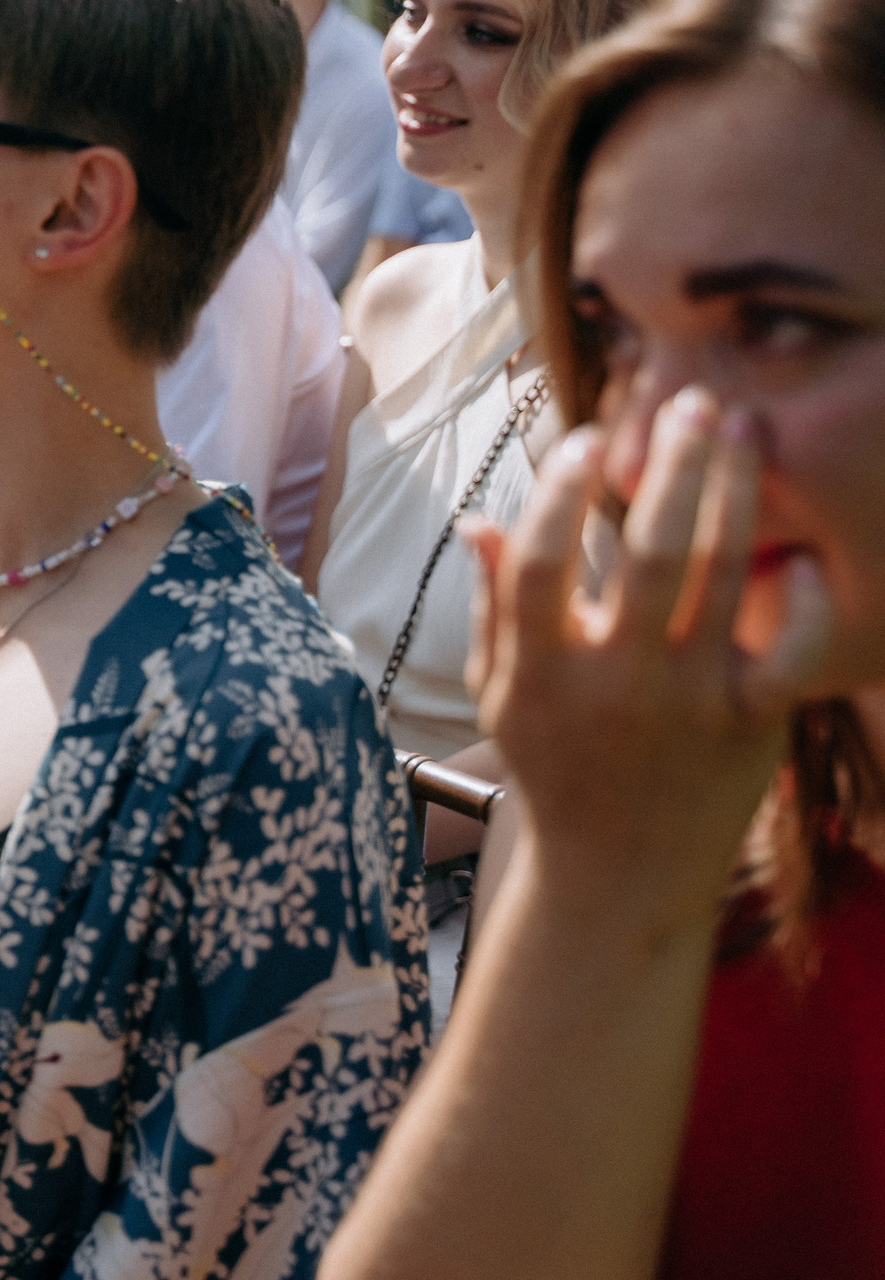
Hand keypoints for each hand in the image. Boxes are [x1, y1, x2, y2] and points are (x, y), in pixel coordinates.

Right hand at [468, 388, 829, 921]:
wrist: (619, 878)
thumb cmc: (555, 768)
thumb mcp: (499, 691)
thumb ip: (492, 605)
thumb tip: (477, 520)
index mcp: (541, 670)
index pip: (542, 561)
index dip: (560, 491)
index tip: (585, 439)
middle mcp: (617, 683)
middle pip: (653, 553)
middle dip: (675, 465)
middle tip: (692, 401)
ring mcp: (690, 704)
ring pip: (725, 578)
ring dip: (738, 492)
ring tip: (744, 429)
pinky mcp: (751, 726)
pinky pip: (792, 651)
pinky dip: (803, 600)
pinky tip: (800, 556)